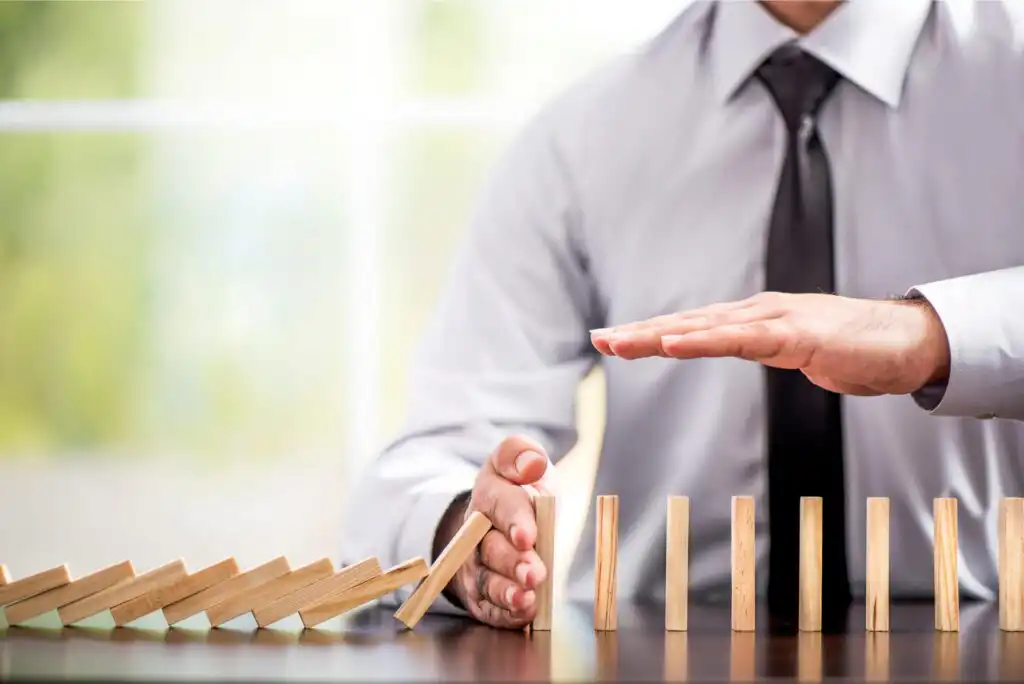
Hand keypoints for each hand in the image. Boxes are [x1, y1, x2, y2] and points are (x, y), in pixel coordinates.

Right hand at [436, 436, 550, 628]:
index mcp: (488, 494)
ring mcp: (476, 565)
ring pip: (487, 582)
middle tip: (534, 573)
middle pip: (491, 549)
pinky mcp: (482, 594)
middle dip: (513, 563)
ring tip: (527, 600)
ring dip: (507, 593)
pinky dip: (505, 614)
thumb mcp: (520, 460)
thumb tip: (531, 464)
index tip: (528, 535)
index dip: (514, 520)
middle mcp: (477, 533)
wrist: (501, 520)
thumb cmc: (518, 488)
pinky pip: (489, 608)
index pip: (500, 505)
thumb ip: (522, 454)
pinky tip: (523, 614)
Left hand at [590, 292, 950, 395]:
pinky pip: (737, 340)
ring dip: (656, 335)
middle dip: (638, 332)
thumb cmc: (851, 348)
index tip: (610, 339)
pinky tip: (671, 345)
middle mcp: (753, 313)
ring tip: (618, 342)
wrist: (905, 344)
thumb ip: (762, 348)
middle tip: (597, 338)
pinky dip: (700, 342)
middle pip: (685, 324)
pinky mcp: (792, 334)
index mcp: (751, 320)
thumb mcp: (792, 352)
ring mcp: (772, 320)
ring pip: (701, 328)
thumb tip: (738, 350)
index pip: (689, 327)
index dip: (648, 333)